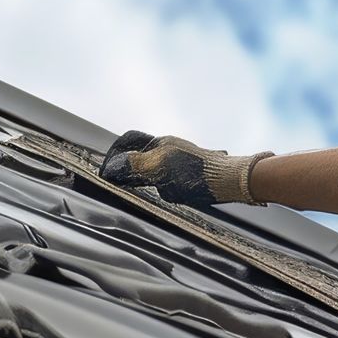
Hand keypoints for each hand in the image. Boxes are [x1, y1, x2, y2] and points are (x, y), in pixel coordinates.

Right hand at [99, 130, 274, 207]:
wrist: (233, 181)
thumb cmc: (198, 174)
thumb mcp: (160, 169)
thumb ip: (134, 166)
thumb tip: (111, 167)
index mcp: (161, 143)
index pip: (128, 141)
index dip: (113, 154)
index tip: (105, 172)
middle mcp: (172, 148)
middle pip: (140, 156)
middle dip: (131, 171)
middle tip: (123, 184)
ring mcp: (184, 160)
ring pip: (157, 171)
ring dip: (151, 182)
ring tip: (156, 191)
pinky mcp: (194, 173)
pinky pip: (173, 182)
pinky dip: (168, 190)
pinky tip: (177, 196)